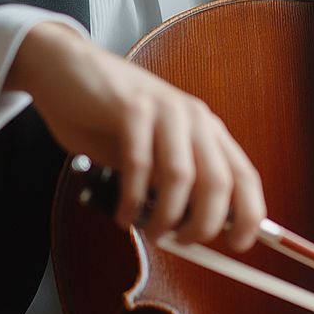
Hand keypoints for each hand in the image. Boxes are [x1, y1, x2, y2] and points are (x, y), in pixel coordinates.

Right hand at [8, 21, 265, 251]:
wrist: (64, 67)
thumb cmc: (106, 117)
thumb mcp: (149, 155)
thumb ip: (171, 186)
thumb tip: (191, 230)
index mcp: (206, 130)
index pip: (244, 176)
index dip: (249, 215)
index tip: (238, 245)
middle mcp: (193, 118)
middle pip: (218, 182)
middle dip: (202, 225)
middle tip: (180, 242)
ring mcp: (163, 110)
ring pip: (180, 177)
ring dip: (164, 216)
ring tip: (147, 230)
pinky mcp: (130, 107)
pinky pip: (138, 163)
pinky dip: (132, 198)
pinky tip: (122, 213)